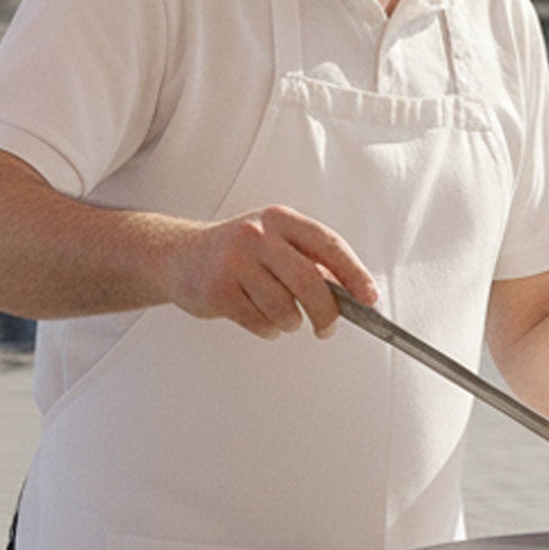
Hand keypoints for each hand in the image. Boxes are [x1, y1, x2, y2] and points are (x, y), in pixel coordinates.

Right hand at [170, 205, 376, 338]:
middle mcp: (258, 235)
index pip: (329, 245)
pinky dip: (268, 329)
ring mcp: (235, 261)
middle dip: (326, 313)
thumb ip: (310, 261)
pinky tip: (259, 318)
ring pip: (285, 309)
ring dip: (290, 323)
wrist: (178, 257)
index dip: (354, 273)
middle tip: (328, 329)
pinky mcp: (218, 290)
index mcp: (280, 219)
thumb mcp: (274, 243)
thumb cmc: (238, 254)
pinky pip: (260, 323)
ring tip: (280, 316)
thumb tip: (351, 294)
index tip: (370, 298)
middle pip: (310, 282)